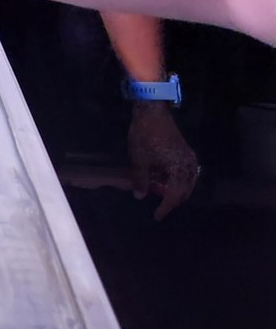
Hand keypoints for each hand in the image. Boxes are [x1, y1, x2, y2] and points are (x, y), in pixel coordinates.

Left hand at [128, 102, 198, 220]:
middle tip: (157, 205)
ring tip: (159, 192)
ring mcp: (190, 158)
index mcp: (179, 170)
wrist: (153, 112)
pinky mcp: (186, 152)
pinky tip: (165, 179)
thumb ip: (140, 180)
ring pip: (186, 183)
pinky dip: (177, 180)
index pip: (173, 196)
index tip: (156, 217)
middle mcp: (189, 166)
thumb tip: (140, 196)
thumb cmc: (145, 136)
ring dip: (175, 190)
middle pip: (184, 192)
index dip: (165, 208)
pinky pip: (186, 173)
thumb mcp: (139, 160)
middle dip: (171, 200)